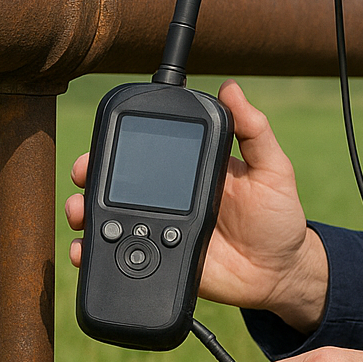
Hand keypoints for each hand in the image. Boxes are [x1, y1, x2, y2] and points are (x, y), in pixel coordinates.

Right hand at [65, 79, 329, 329]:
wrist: (282, 273)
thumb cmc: (280, 217)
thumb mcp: (273, 169)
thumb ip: (254, 131)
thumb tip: (231, 88)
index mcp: (194, 170)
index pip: (152, 150)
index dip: (123, 144)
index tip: (106, 140)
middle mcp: (172, 197)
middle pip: (120, 182)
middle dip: (92, 176)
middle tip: (82, 175)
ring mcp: (163, 230)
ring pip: (113, 218)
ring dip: (88, 213)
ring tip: (80, 214)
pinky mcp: (161, 262)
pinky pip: (123, 257)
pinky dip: (98, 254)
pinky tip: (86, 251)